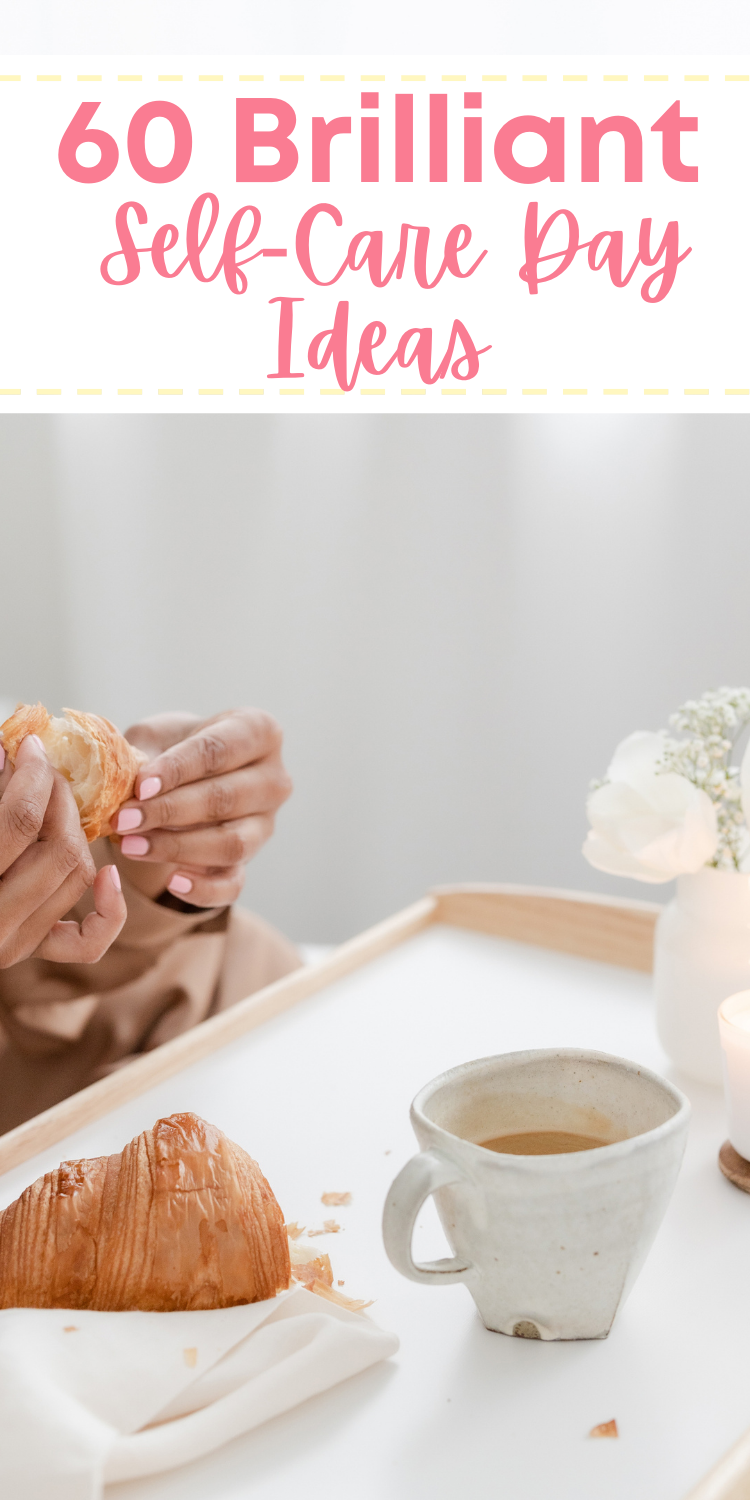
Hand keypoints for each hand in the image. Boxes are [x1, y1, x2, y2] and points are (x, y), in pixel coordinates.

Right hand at [0, 736, 126, 967]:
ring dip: (77, 831)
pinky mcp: (29, 951)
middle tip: (44, 770)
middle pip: (61, 848)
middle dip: (60, 797)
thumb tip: (8, 751)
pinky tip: (108, 872)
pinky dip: (109, 909)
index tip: (30, 746)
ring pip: (78, 878)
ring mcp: (14, 944)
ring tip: (55, 802)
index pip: (20, 820)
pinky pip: (87, 941)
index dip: (33, 774)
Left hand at [113, 709, 292, 907]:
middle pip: (226, 799)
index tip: (140, 786)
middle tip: (124, 819)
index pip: (219, 750)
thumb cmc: (173, 747)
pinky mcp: (251, 860)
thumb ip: (144, 755)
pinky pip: (234, 884)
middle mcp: (273, 779)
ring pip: (232, 844)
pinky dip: (205, 889)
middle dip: (170, 811)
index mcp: (258, 731)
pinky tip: (173, 882)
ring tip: (131, 846)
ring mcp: (266, 824)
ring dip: (177, 847)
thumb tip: (121, 782)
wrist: (186, 774)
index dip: (178, 769)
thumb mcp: (157, 735)